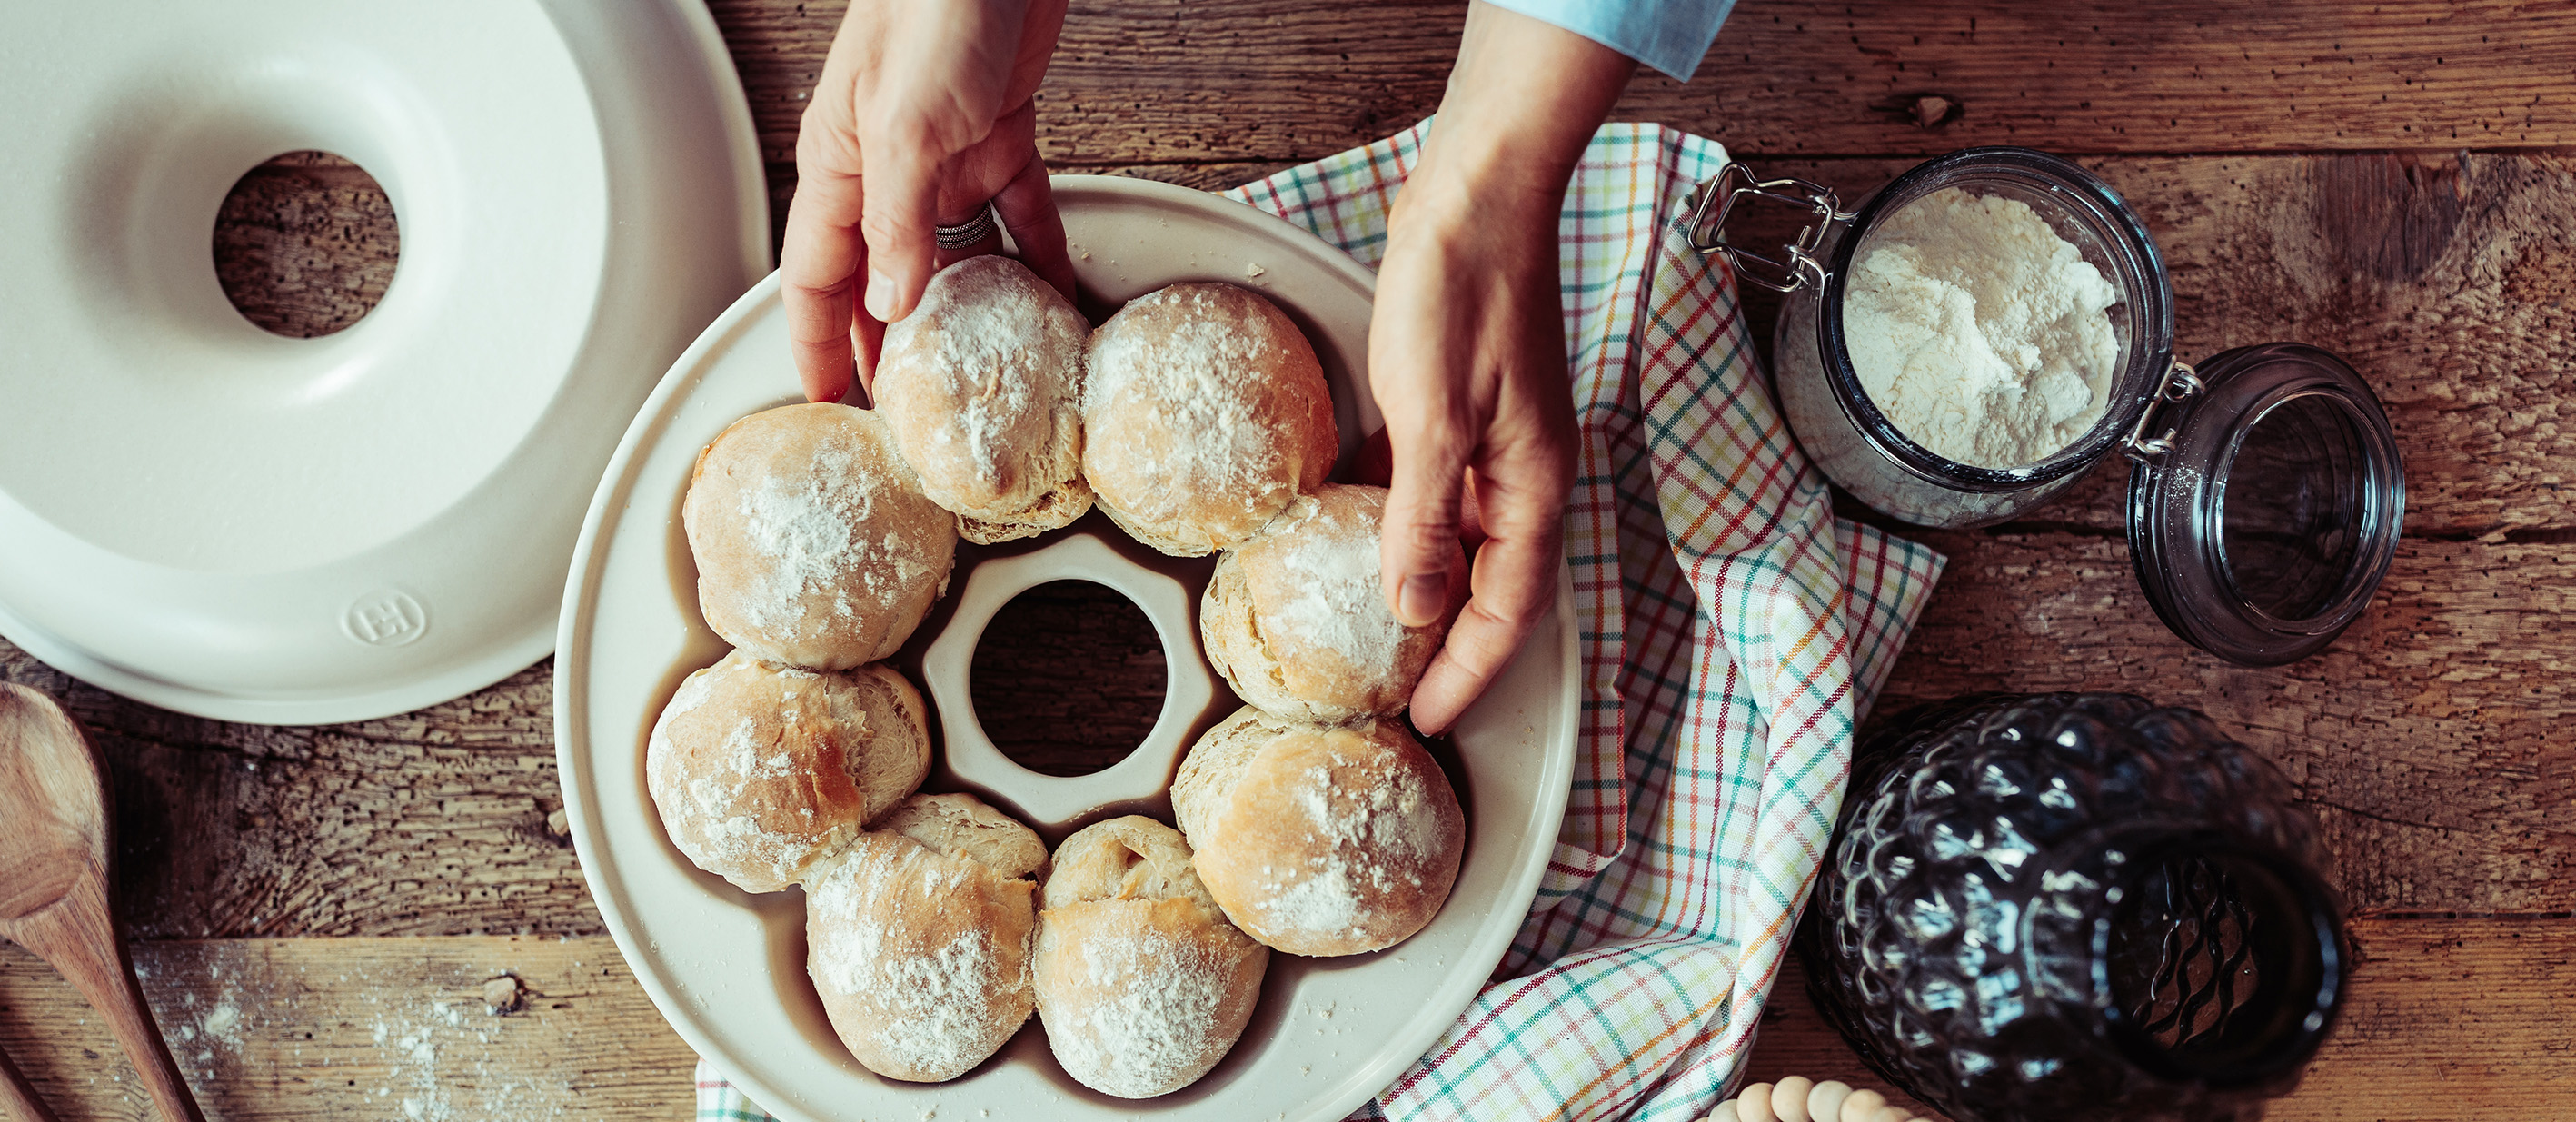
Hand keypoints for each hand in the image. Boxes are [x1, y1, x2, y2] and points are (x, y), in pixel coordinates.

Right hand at [782, 0, 1077, 404]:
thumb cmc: (936, 7)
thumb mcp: (907, 126)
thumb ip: (897, 220)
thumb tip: (893, 305)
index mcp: (840, 165)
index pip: (814, 276)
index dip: (816, 343)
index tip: (829, 403)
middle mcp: (886, 168)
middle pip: (880, 275)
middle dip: (888, 342)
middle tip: (906, 409)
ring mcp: (944, 153)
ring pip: (951, 251)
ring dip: (968, 305)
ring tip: (983, 366)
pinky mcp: (999, 132)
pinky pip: (1016, 211)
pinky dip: (1036, 251)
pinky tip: (1054, 289)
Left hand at [1374, 3, 1631, 734]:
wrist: (1475, 195)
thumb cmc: (1463, 293)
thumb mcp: (1432, 418)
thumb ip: (1422, 518)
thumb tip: (1413, 607)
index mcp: (1532, 488)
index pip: (1507, 612)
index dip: (1468, 673)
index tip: (1427, 719)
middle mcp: (1522, 477)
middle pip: (1492, 589)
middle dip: (1452, 650)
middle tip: (1398, 695)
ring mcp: (1493, 445)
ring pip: (1463, 545)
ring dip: (1427, 593)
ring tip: (1377, 640)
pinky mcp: (1458, 413)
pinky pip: (1435, 496)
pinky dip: (1403, 530)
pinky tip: (1356, 545)